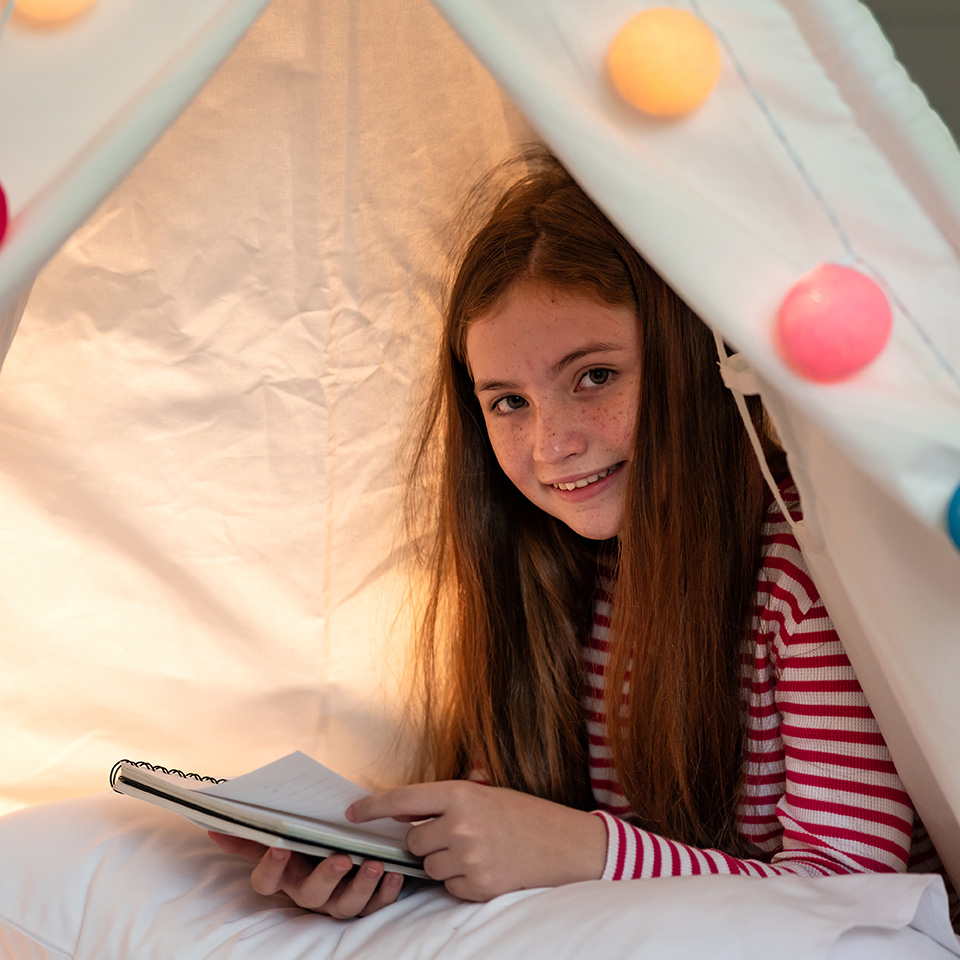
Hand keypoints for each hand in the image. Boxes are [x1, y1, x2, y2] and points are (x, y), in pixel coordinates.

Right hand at [207, 832, 403, 917]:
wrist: (342, 845)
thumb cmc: (307, 840)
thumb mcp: (281, 836)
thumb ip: (251, 835)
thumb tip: (214, 827)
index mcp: (285, 877)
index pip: (267, 883)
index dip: (270, 867)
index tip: (280, 847)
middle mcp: (309, 894)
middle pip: (312, 896)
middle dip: (327, 877)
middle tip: (342, 858)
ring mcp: (338, 901)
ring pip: (347, 905)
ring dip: (363, 886)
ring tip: (375, 863)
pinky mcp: (366, 902)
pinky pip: (377, 905)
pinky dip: (387, 891)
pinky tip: (395, 873)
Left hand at [346, 781, 605, 901]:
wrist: (566, 844)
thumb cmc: (524, 814)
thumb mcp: (484, 794)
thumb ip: (444, 803)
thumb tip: (401, 814)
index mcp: (460, 793)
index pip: (402, 799)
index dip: (372, 807)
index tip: (351, 813)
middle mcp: (460, 824)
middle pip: (412, 841)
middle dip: (424, 840)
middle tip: (454, 834)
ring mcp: (468, 857)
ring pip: (428, 866)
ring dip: (442, 862)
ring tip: (476, 851)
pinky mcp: (477, 885)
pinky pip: (448, 886)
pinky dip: (459, 880)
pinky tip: (484, 867)